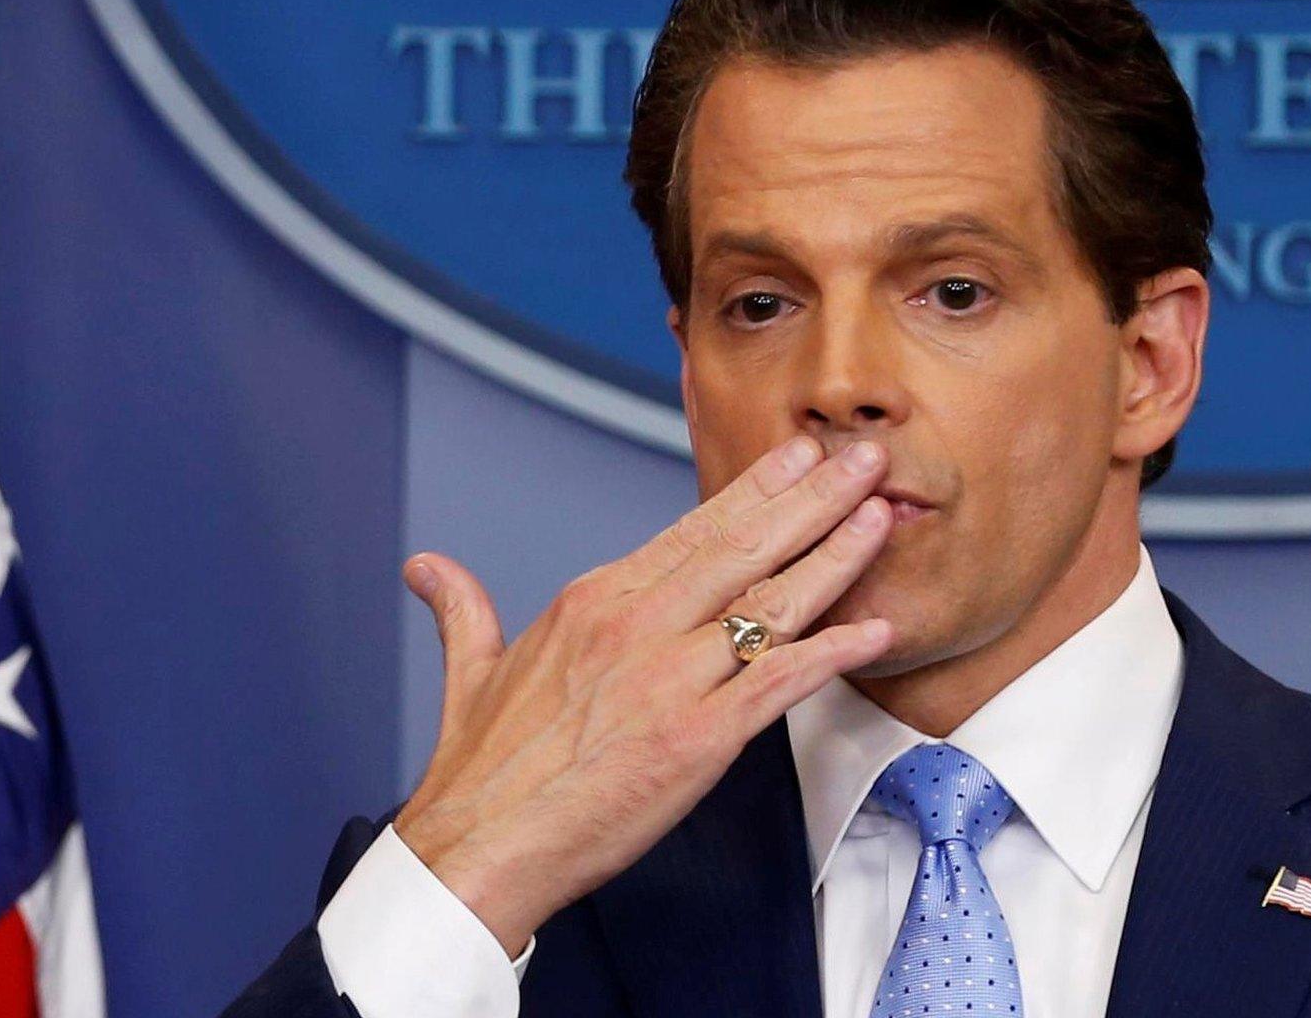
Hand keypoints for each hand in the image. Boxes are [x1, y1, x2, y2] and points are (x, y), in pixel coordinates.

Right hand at [392, 435, 895, 955]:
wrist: (474, 853)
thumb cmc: (480, 775)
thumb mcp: (469, 672)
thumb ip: (464, 611)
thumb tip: (427, 569)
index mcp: (594, 601)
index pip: (694, 529)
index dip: (757, 490)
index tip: (801, 457)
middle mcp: (637, 626)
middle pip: (745, 547)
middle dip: (816, 498)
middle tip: (866, 458)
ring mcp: (670, 679)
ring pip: (772, 602)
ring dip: (837, 555)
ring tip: (883, 514)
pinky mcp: (696, 739)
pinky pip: (780, 684)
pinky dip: (832, 654)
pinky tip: (875, 630)